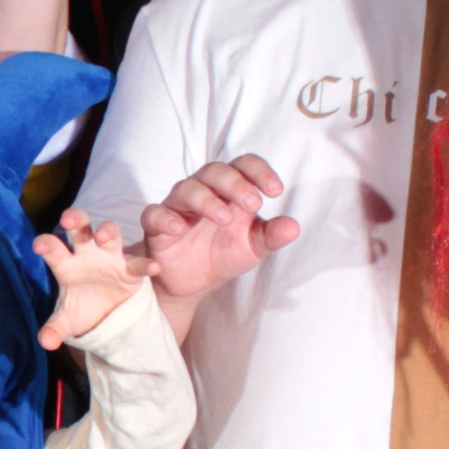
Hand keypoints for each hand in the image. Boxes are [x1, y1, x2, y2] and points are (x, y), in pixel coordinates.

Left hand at [32, 211, 144, 347]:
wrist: (108, 315)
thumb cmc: (82, 308)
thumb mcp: (68, 320)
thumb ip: (55, 328)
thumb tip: (45, 342)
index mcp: (67, 265)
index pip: (54, 251)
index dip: (47, 245)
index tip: (39, 245)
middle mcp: (87, 254)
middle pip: (81, 229)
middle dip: (76, 219)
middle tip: (68, 218)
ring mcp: (111, 258)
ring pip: (111, 235)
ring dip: (108, 231)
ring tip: (105, 235)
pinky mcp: (131, 269)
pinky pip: (139, 264)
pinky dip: (146, 264)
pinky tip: (154, 268)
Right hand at [138, 157, 298, 327]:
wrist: (191, 283)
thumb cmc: (223, 254)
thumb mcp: (253, 248)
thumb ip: (271, 236)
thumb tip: (294, 227)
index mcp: (229, 191)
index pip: (243, 165)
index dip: (260, 171)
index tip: (275, 191)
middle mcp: (203, 191)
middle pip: (215, 171)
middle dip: (235, 184)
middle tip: (252, 204)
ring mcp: (178, 206)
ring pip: (187, 188)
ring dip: (207, 200)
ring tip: (224, 218)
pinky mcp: (156, 225)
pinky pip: (154, 213)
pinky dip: (165, 217)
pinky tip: (179, 229)